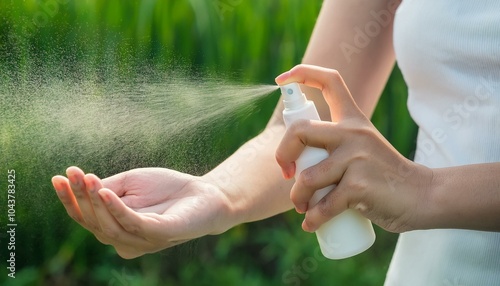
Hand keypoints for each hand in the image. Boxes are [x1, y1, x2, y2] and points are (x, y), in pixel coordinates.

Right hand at [51, 167, 232, 257]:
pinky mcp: (159, 234)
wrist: (204, 193)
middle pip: (93, 223)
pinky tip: (106, 192)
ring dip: (94, 200)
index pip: (87, 217)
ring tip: (86, 178)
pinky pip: (133, 223)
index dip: (71, 199)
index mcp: (117, 228)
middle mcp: (126, 240)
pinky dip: (116, 209)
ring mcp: (142, 241)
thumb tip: (83, 187)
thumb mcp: (131, 184)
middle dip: (80, 197)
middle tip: (71, 174)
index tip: (58, 177)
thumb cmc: (166, 189)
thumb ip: (107, 188)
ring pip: (108, 225)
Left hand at [275, 64, 433, 232]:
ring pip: (307, 177)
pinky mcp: (359, 184)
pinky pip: (323, 204)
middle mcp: (354, 132)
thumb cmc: (383, 176)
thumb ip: (334, 146)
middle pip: (300, 131)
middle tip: (286, 173)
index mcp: (354, 119)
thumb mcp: (362, 148)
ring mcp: (357, 157)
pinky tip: (311, 224)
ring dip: (298, 198)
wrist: (422, 197)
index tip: (281, 78)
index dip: (302, 73)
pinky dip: (313, 219)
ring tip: (304, 208)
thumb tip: (292, 161)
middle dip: (281, 154)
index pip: (330, 81)